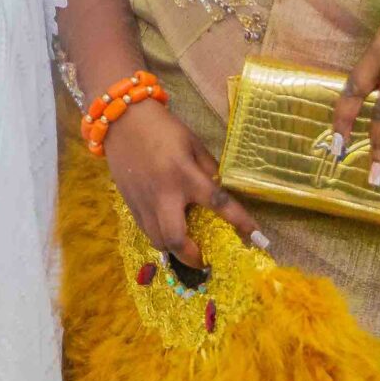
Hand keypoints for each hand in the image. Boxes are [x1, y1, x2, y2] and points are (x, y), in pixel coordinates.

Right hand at [103, 101, 265, 270]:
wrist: (122, 121)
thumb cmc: (163, 129)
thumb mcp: (193, 143)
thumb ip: (208, 169)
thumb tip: (220, 190)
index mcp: (185, 175)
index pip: (218, 202)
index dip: (240, 221)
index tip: (257, 237)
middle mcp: (164, 194)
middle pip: (176, 239)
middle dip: (192, 257)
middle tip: (205, 260)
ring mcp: (144, 202)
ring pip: (158, 241)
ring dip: (175, 250)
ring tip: (188, 247)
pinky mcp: (130, 204)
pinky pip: (146, 231)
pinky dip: (160, 237)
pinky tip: (168, 232)